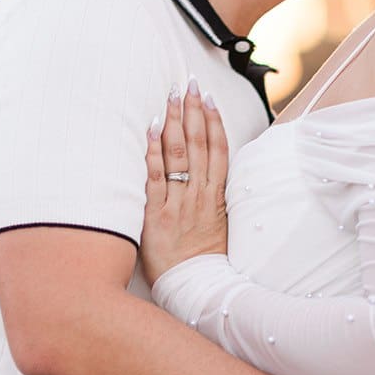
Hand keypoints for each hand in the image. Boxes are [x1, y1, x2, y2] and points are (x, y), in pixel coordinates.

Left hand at [140, 79, 228, 287]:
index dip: (213, 121)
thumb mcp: (221, 230)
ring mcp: (179, 203)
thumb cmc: (207, 264)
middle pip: (199, 144)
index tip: (208, 98)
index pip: (218, 150)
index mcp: (217, 198)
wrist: (196, 291)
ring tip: (171, 96)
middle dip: (193, 111)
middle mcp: (200, 196)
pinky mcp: (157, 215)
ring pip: (179, 155)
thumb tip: (213, 182)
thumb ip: (215, 203)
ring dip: (175, 122)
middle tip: (188, 83)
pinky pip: (155, 177)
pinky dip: (154, 151)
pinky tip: (152, 129)